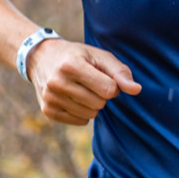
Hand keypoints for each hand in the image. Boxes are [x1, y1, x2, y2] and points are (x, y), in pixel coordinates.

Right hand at [26, 38, 140, 124]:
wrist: (41, 58)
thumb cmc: (77, 56)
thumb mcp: (99, 56)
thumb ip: (120, 72)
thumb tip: (136, 90)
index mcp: (71, 65)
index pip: (109, 89)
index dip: (112, 85)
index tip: (102, 76)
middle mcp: (57, 82)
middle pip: (100, 103)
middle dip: (101, 95)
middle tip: (90, 82)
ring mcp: (50, 98)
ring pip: (91, 114)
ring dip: (92, 104)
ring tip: (80, 89)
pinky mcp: (48, 111)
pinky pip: (80, 121)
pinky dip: (82, 112)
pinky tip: (72, 98)